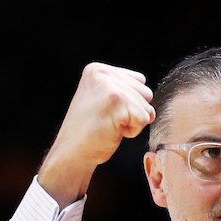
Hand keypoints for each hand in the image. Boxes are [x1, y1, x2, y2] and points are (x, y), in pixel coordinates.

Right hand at [39, 62, 155, 207]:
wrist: (73, 151)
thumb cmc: (90, 130)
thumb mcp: (101, 97)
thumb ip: (120, 87)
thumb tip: (147, 90)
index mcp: (98, 69)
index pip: (139, 81)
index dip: (131, 102)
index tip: (108, 111)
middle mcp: (103, 73)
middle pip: (146, 93)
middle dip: (134, 112)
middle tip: (109, 120)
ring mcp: (110, 86)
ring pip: (147, 106)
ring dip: (134, 122)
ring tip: (111, 124)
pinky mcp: (118, 101)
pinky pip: (145, 118)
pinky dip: (133, 130)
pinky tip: (114, 130)